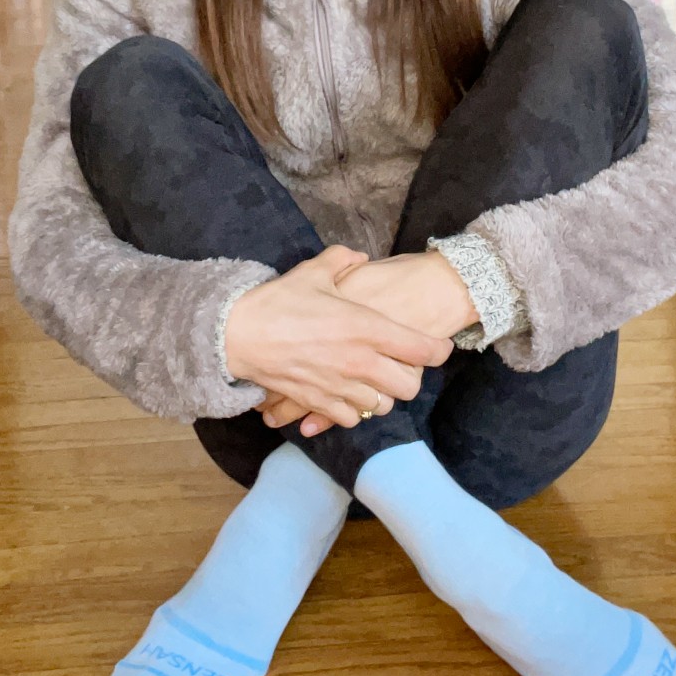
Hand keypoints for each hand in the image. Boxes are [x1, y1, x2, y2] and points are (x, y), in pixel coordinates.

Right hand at [226, 245, 452, 432]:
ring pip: (383, 406)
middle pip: (409, 386)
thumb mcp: (312, 271)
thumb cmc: (276, 302)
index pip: (421, 349)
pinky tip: (348, 394)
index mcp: (365, 327)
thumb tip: (358, 257)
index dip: (439, 350)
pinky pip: (352, 418)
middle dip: (411, 376)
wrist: (236, 337)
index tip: (440, 347)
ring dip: (383, 394)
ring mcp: (340, 387)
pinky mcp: (319, 403)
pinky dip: (355, 410)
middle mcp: (360, 362)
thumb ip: (342, 259)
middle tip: (402, 364)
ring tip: (374, 380)